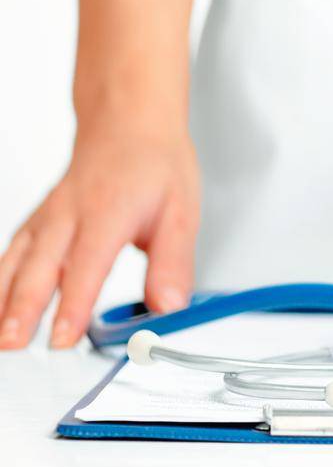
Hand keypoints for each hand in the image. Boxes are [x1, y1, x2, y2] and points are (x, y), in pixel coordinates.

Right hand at [0, 121, 199, 348]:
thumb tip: (169, 306)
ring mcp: (49, 216)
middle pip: (40, 266)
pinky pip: (11, 251)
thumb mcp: (182, 211)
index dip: (72, 304)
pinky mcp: (38, 221)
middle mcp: (70, 214)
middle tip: (15, 345)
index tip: (63, 338)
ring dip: (2, 300)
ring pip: (16, 260)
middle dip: (24, 309)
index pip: (86, 266)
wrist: (129, 122)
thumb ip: (173, 263)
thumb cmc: (154, 164)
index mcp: (108, 213)